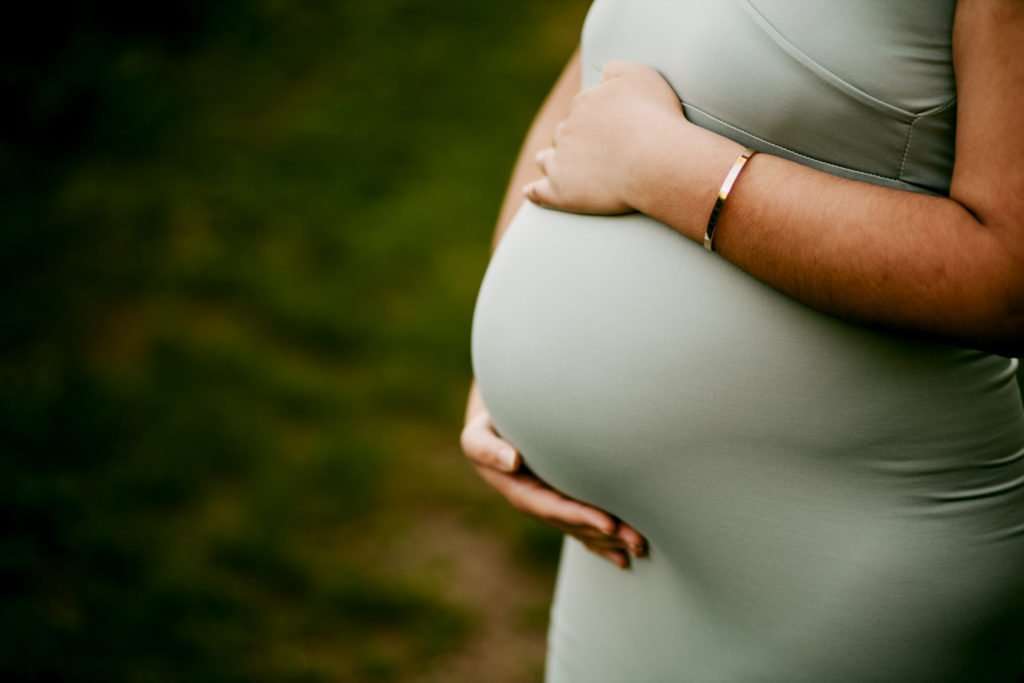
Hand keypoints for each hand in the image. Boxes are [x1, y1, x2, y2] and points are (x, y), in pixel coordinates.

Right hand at [460, 408, 647, 568]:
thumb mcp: (477, 437)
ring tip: (641, 546)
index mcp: (520, 492)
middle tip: (639, 541)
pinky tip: (624, 557)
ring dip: (611, 539)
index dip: (581, 517)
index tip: (608, 523)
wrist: (490, 432)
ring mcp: (549, 505)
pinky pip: (581, 523)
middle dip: (606, 534)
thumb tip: (512, 462)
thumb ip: (488, 449)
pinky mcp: (559, 500)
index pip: (555, 508)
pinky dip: (602, 540)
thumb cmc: (486, 429)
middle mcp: (537, 504)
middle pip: (575, 523)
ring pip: (583, 527)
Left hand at [524, 60, 686, 214]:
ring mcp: (561, 162)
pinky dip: (534, 192)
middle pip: (564, 132)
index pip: (583, 107)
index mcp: (585, 103)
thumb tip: (602, 74)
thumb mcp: (639, 75)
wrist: (654, 160)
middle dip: (572, 138)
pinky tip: (531, 192)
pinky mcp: (561, 191)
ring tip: (553, 165)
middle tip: (589, 150)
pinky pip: (541, 192)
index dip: (595, 117)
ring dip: (549, 159)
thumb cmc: (654, 118)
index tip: (608, 126)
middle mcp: (567, 130)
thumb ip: (616, 69)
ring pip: (548, 159)